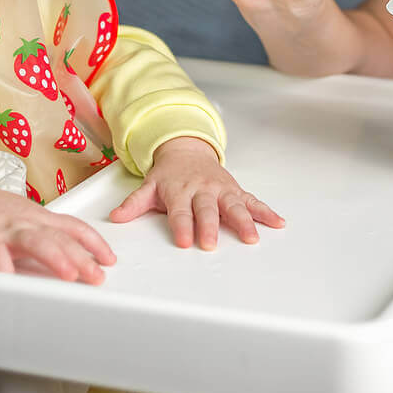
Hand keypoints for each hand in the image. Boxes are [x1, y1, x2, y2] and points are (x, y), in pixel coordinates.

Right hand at [0, 182, 115, 282]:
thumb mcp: (30, 221)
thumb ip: (51, 236)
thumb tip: (79, 256)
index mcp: (42, 219)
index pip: (75, 228)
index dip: (95, 242)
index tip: (110, 259)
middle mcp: (29, 223)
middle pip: (61, 238)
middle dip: (82, 257)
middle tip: (97, 276)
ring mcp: (7, 231)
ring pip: (35, 242)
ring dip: (54, 257)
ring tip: (69, 274)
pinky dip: (4, 267)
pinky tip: (12, 280)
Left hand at [108, 136, 284, 249]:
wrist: (186, 148)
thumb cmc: (168, 174)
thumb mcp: (148, 186)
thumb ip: (134, 203)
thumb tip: (115, 217)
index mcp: (180, 191)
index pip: (180, 212)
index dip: (182, 226)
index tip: (184, 241)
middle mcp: (202, 190)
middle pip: (207, 210)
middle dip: (209, 226)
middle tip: (211, 243)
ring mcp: (221, 190)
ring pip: (233, 206)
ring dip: (244, 221)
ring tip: (251, 237)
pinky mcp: (235, 190)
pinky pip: (252, 201)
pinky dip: (265, 211)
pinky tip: (277, 222)